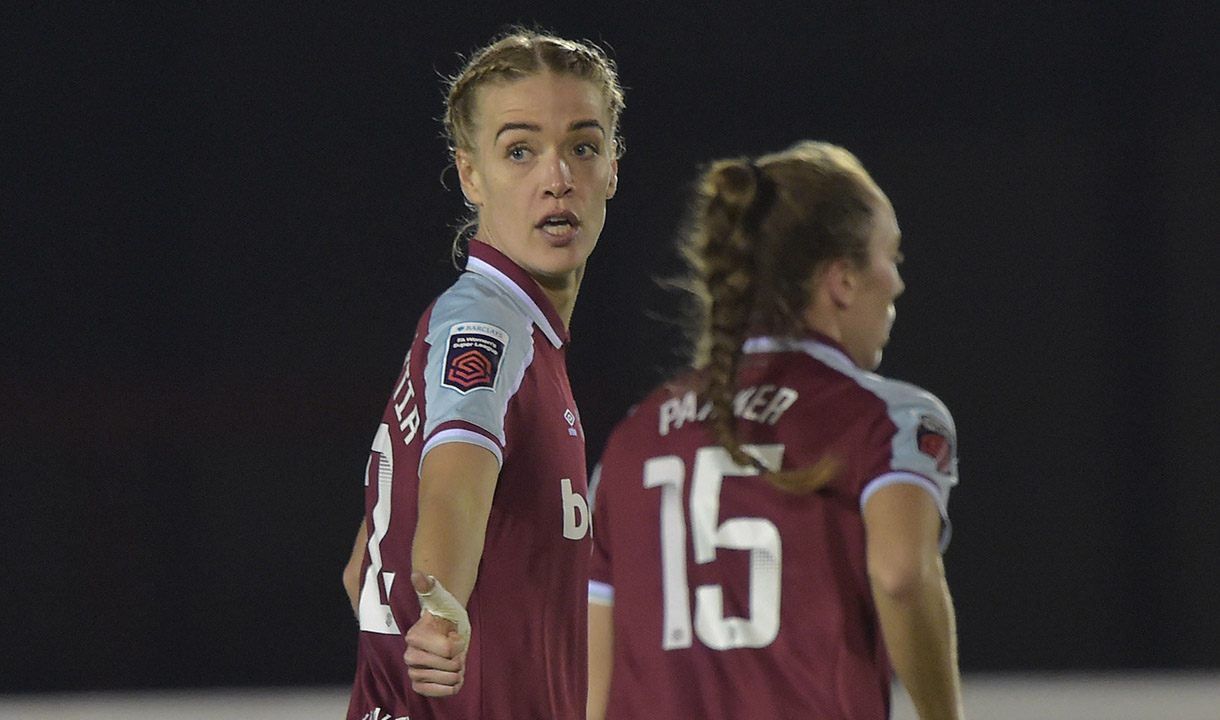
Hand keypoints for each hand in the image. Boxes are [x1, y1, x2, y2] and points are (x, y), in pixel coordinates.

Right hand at [403, 571, 467, 696]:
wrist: (444, 628)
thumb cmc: (444, 613)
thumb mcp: (440, 597)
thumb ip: (428, 586)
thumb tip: (418, 574)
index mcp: (414, 638)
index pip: (450, 650)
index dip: (459, 642)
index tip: (452, 633)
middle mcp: (410, 657)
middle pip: (451, 667)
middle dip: (459, 658)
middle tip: (453, 648)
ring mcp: (414, 672)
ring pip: (450, 681)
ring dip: (458, 671)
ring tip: (453, 660)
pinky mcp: (420, 686)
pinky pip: (442, 693)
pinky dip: (452, 686)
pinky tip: (452, 675)